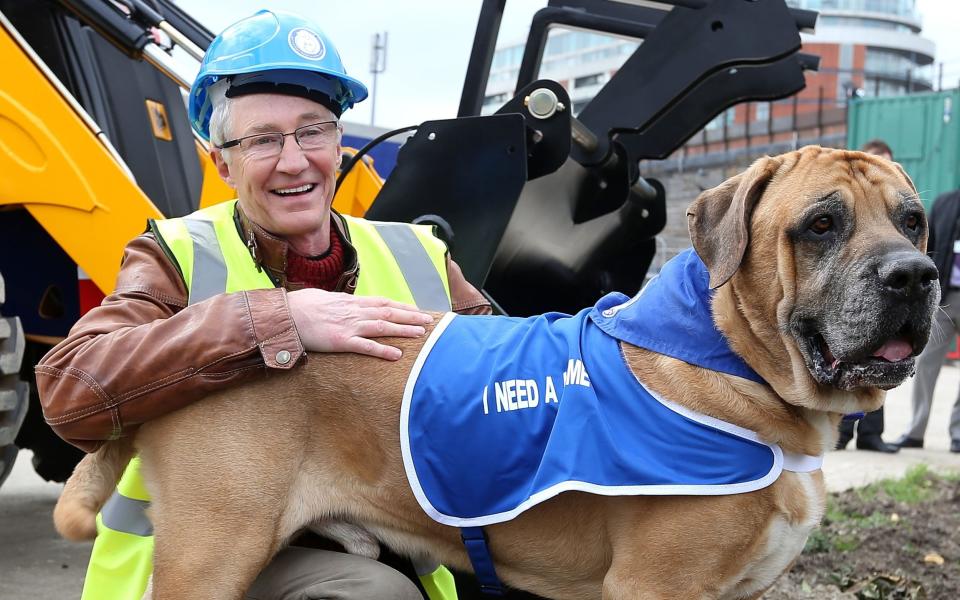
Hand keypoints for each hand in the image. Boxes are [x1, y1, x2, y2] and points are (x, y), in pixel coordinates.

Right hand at [287, 289, 434, 359]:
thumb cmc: (302, 306)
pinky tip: (397, 354)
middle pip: (389, 312)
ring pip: (383, 326)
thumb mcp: (326, 299)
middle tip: (429, 320)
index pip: (383, 302)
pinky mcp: (341, 341)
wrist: (286, 314)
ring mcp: (349, 326)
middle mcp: (354, 312)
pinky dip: (383, 350)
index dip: (402, 306)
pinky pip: (366, 346)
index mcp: (351, 302)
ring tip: (421, 334)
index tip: (416, 310)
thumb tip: (349, 304)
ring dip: (403, 330)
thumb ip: (341, 303)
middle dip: (411, 316)